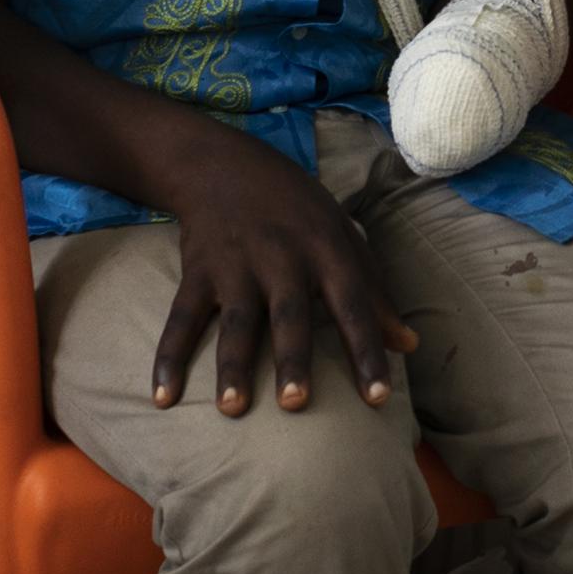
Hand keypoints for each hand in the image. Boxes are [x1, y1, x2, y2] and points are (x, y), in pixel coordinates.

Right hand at [147, 126, 416, 416]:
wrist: (223, 164)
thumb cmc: (297, 209)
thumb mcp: (342, 236)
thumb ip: (374, 293)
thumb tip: (409, 346)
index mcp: (326, 250)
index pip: (353, 304)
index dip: (366, 350)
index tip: (378, 398)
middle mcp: (283, 257)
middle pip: (289, 315)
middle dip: (292, 359)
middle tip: (296, 404)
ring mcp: (236, 264)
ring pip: (236, 321)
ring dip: (232, 366)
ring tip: (232, 409)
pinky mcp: (198, 270)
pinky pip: (181, 318)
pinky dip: (168, 357)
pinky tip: (163, 396)